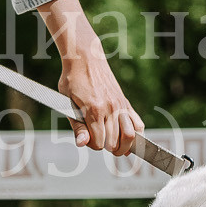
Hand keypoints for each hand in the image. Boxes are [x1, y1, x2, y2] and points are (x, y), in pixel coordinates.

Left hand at [36, 0, 144, 156]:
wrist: (85, 57)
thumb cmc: (72, 79)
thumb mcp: (67, 102)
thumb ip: (77, 125)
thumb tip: (82, 144)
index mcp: (94, 110)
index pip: (99, 143)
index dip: (92, 145)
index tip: (86, 138)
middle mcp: (111, 109)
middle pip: (116, 143)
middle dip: (107, 149)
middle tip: (100, 142)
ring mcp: (120, 105)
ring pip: (131, 136)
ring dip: (123, 145)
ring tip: (115, 145)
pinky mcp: (125, 102)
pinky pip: (138, 123)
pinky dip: (136, 134)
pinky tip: (128, 137)